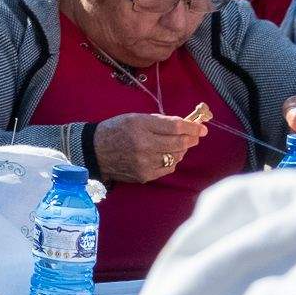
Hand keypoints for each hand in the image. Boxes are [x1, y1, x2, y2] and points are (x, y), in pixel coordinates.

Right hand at [93, 112, 207, 182]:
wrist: (94, 151)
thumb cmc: (116, 131)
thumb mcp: (135, 118)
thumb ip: (160, 121)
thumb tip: (184, 125)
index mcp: (140, 127)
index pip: (175, 126)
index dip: (192, 127)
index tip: (201, 128)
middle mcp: (143, 146)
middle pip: (178, 143)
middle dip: (190, 139)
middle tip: (195, 136)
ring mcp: (144, 163)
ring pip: (175, 157)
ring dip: (180, 150)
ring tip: (176, 145)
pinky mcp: (144, 175)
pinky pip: (168, 168)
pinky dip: (171, 161)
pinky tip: (165, 156)